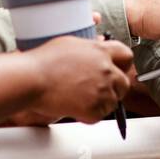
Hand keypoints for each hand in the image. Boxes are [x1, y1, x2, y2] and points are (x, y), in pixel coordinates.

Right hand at [13, 36, 131, 125]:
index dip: (122, 65)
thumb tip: (97, 47)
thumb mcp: (70, 43)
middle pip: (124, 83)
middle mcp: (106, 70)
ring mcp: (102, 90)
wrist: (32, 79)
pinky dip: (90, 115)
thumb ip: (90, 47)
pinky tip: (75, 106)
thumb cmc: (44, 62)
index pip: (127, 56)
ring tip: (80, 98)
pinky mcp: (94, 109)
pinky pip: (100, 115)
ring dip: (101, 103)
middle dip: (114, 88)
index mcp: (101, 52)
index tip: (117, 70)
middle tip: (97, 90)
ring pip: (113, 102)